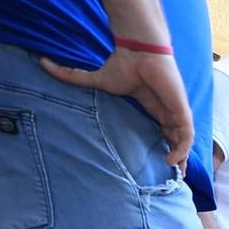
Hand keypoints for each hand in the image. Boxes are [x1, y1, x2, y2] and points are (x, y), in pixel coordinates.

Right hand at [39, 47, 192, 166]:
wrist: (139, 50)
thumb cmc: (123, 63)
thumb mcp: (97, 79)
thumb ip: (73, 77)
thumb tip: (43, 64)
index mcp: (152, 107)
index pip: (161, 132)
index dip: (161, 147)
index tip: (155, 164)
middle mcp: (166, 111)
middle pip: (175, 140)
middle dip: (176, 158)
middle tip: (169, 177)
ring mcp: (175, 111)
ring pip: (184, 140)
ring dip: (182, 158)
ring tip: (175, 174)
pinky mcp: (180, 110)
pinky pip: (185, 134)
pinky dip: (182, 148)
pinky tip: (172, 160)